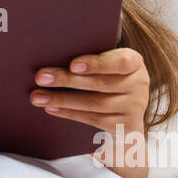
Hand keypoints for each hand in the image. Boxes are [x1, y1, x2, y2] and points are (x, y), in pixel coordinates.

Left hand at [30, 47, 149, 177]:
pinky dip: (69, 113)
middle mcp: (139, 83)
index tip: (73, 64)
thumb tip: (51, 51)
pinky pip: (93, 119)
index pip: (120, 61)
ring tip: (37, 96)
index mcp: (135, 62)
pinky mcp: (126, 126)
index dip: (96, 63)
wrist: (126, 116)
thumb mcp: (106, 66)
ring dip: (62, 99)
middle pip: (100, 83)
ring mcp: (135, 107)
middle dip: (66, 80)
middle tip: (40, 77)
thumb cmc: (107, 79)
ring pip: (94, 103)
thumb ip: (90, 59)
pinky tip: (51, 108)